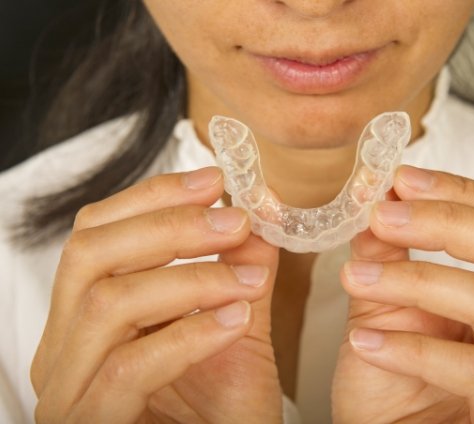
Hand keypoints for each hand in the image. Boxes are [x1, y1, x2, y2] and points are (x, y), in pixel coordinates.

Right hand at [31, 167, 282, 422]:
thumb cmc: (217, 415)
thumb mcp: (234, 335)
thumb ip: (241, 278)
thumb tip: (258, 222)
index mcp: (86, 318)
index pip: (97, 233)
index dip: (153, 197)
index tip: (213, 180)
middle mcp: (63, 349)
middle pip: (90, 254)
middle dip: (169, 226)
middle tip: (233, 220)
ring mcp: (67, 390)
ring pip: (107, 302)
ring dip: (189, 278)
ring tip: (249, 279)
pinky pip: (129, 367)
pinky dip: (188, 333)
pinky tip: (234, 320)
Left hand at [333, 165, 473, 422]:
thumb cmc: (396, 398)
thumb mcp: (386, 318)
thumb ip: (385, 263)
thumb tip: (375, 207)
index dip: (461, 191)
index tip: (401, 180)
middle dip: (448, 219)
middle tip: (384, 213)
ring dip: (418, 278)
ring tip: (357, 277)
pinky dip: (416, 349)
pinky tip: (367, 343)